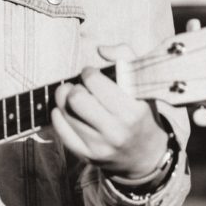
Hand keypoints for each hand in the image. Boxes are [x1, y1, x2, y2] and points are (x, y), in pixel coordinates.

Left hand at [50, 46, 170, 177]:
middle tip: (82, 88)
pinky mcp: (87, 156)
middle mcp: (115, 131)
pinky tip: (67, 112)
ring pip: (65, 113)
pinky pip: (61, 131)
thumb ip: (126, 57)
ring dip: (66, 101)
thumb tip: (100, 49)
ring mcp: (100, 146)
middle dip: (75, 87)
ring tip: (76, 100)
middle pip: (75, 99)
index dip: (89, 72)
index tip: (92, 74)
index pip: (94, 81)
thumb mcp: (143, 85)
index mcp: (132, 111)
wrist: (146, 156)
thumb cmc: (142, 114)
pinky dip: (59, 117)